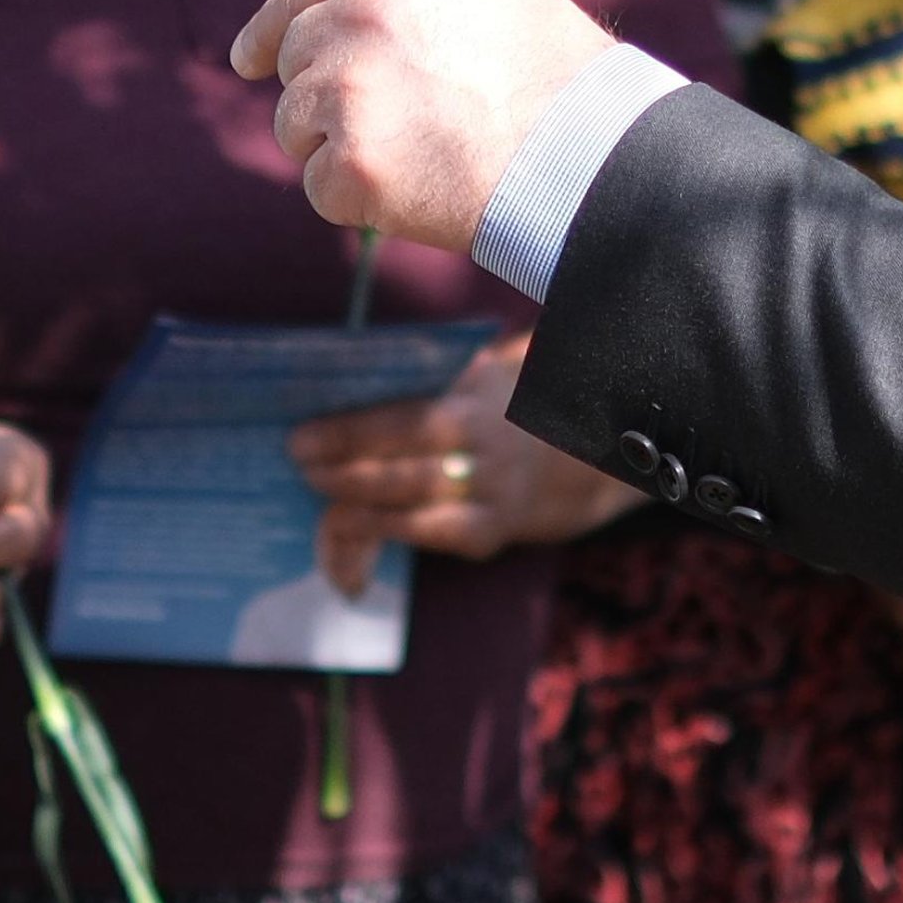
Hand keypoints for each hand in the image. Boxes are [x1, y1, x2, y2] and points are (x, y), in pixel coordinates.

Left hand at [230, 0, 610, 251]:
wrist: (585, 149)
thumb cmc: (550, 67)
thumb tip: (345, 0)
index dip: (270, 29)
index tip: (246, 59)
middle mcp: (351, 21)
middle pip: (295, 65)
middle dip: (326, 94)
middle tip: (394, 120)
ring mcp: (345, 95)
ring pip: (296, 127)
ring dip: (340, 145)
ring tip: (421, 149)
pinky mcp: (350, 167)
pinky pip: (322, 186)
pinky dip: (359, 197)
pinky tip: (418, 188)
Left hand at [289, 332, 641, 590]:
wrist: (603, 449)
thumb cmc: (526, 393)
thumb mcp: (495, 363)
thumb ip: (442, 366)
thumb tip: (355, 368)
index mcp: (484, 398)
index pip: (408, 422)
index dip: (351, 434)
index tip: (301, 438)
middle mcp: (492, 449)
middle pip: (406, 470)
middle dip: (345, 472)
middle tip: (299, 465)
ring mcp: (497, 493)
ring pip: (418, 508)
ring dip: (360, 509)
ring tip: (319, 503)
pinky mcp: (498, 529)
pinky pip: (438, 538)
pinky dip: (395, 538)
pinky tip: (359, 539)